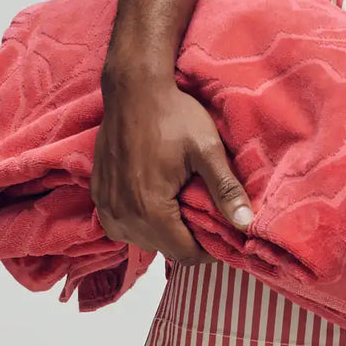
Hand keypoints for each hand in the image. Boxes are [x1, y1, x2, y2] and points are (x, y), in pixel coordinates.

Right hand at [91, 75, 253, 264]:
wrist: (133, 90)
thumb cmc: (173, 116)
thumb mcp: (206, 149)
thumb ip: (225, 189)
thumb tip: (246, 224)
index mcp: (150, 210)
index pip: (185, 254)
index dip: (208, 250)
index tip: (223, 234)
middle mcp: (122, 216)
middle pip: (163, 249)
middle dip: (187, 239)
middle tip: (206, 214)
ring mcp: (106, 207)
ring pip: (142, 239)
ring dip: (164, 230)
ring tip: (183, 204)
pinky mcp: (99, 196)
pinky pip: (123, 224)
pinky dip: (142, 219)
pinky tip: (158, 197)